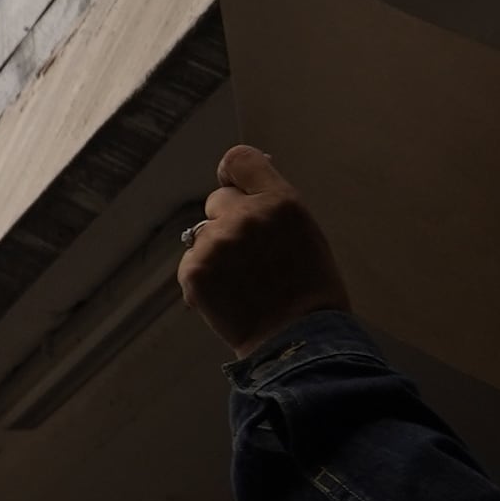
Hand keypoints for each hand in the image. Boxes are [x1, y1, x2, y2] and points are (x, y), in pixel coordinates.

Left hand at [176, 147, 349, 354]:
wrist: (297, 339)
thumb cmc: (309, 290)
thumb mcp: (304, 233)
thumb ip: (274, 206)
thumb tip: (244, 181)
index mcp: (282, 201)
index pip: (240, 160)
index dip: (231, 173)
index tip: (230, 184)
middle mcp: (246, 215)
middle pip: (217, 201)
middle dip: (227, 222)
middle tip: (251, 256)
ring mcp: (218, 242)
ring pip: (202, 236)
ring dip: (215, 253)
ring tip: (244, 282)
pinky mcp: (195, 270)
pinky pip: (191, 263)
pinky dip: (202, 279)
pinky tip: (229, 296)